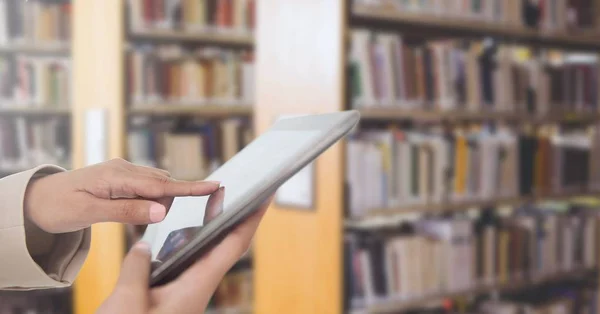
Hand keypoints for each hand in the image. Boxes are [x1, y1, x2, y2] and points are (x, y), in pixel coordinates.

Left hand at [24, 158, 219, 232]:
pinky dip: (148, 199)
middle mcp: (123, 169)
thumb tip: (161, 211)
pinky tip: (136, 209)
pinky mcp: (121, 178)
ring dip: (156, 202)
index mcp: (117, 175)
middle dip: (166, 202)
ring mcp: (123, 172)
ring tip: (130, 215)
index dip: (189, 187)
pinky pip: (146, 187)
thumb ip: (127, 211)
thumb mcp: (90, 212)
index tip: (214, 186)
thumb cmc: (59, 206)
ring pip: (156, 185)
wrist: (37, 200)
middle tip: (144, 221)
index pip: (160, 184)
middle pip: (162, 185)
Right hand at [96, 198, 270, 313]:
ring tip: (214, 202)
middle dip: (237, 217)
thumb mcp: (126, 302)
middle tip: (241, 189)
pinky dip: (186, 245)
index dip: (251, 219)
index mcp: (197, 287)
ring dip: (212, 228)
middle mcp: (198, 288)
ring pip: (206, 255)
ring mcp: (187, 294)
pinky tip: (176, 234)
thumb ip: (137, 268)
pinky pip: (186, 265)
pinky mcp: (173, 299)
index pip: (234, 245)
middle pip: (226, 246)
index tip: (265, 197)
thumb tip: (144, 246)